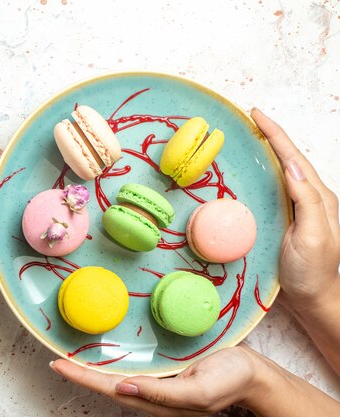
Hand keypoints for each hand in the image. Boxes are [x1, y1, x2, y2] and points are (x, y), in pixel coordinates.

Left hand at [50, 345, 266, 416]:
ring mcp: (158, 382)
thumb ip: (162, 393)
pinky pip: (132, 366)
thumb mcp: (199, 391)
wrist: (255, 374)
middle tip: (57, 356)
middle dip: (82, 373)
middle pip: (108, 384)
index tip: (59, 364)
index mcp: (158, 400)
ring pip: (118, 376)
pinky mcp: (165, 370)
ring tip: (72, 353)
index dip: (83, 378)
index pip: (111, 389)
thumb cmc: (230, 380)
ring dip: (94, 366)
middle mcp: (152, 393)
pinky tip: (104, 349)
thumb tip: (123, 388)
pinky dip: (113, 359)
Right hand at [250, 108, 339, 309]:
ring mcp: (300, 208)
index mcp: (317, 198)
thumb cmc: (312, 272)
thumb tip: (293, 166)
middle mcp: (310, 198)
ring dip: (269, 150)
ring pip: (284, 170)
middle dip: (272, 135)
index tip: (256, 114)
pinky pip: (277, 186)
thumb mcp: (312, 237)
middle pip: (290, 158)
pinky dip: (267, 171)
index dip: (275, 134)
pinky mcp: (289, 218)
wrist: (313, 298)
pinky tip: (257, 170)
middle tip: (252, 118)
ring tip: (253, 136)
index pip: (294, 157)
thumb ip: (308, 201)